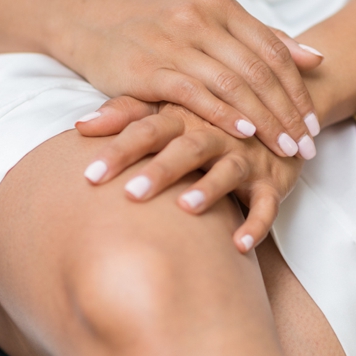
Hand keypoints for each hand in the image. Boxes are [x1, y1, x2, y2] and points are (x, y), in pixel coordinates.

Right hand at [64, 0, 322, 160]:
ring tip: (285, 150)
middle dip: (288, 113)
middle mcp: (201, 18)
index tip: (314, 125)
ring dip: (265, 121)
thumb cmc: (156, 28)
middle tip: (307, 147)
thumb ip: (260, 38)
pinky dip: (224, 115)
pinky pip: (195, 94)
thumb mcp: (208, 22)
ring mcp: (174, 42)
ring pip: (233, 84)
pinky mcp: (148, 68)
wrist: (91, 23)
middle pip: (259, 70)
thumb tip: (315, 58)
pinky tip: (245, 136)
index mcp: (220, 5)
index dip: (298, 90)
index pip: (273, 51)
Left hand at [77, 96, 300, 250]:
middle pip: (186, 148)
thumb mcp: (169, 110)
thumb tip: (78, 124)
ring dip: (208, 189)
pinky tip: (239, 246)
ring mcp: (245, 156)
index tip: (89, 176)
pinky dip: (256, 224)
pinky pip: (266, 204)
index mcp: (185, 117)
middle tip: (130, 194)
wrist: (276, 111)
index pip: (146, 129)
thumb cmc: (206, 119)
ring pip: (228, 171)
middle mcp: (215, 134)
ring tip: (185, 207)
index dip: (118, 150)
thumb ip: (125, 115)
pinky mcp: (271, 181)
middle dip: (159, 171)